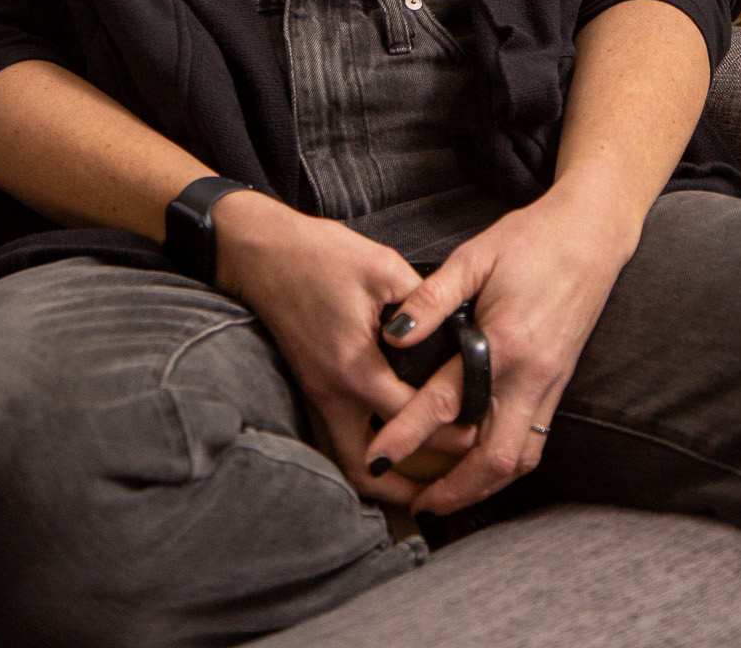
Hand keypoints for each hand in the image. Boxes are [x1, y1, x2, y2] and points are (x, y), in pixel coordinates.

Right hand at [212, 192, 463, 505]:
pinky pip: (334, 440)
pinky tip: (386, 446)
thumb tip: (458, 330)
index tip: (478, 433)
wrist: (262, 252)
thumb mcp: (383, 267)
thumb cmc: (319, 255)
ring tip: (418, 482)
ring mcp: (315, 395)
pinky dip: (362, 454)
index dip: (447, 430)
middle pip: (367, 469)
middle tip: (447, 484)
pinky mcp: (309, 388)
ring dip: (379, 478)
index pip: (408, 418)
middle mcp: (330, 393)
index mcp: (354, 367)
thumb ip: (423, 304)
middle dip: (407, 487)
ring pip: (344, 461)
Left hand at [364, 167, 641, 517]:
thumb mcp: (474, 256)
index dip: (407, 434)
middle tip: (416, 504)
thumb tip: (394, 335)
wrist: (590, 234)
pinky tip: (481, 465)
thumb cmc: (530, 239)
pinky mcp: (559, 384)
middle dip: (454, 489)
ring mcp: (551, 384)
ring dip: (482, 485)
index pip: (448, 403)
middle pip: (494, 458)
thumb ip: (432, 298)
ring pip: (520, 460)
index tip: (377, 458)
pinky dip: (505, 465)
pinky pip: (534, 442)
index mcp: (506, 341)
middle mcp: (532, 374)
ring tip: (445, 496)